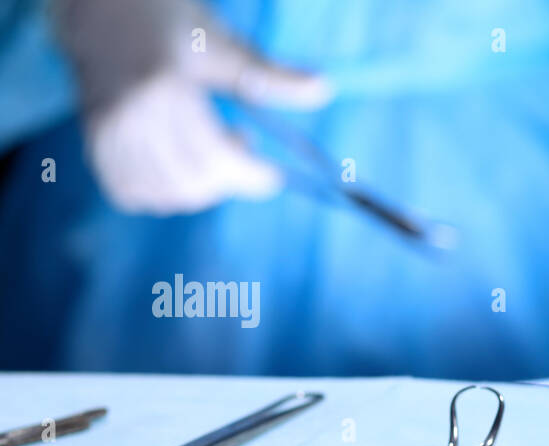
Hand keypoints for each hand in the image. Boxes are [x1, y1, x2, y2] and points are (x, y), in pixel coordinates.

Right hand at [50, 0, 331, 214]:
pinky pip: (130, 193)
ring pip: (164, 194)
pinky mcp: (93, 140)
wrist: (100, 9)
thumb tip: (325, 89)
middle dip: (227, 181)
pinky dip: (161, 192)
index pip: (215, 159)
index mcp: (165, 90)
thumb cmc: (167, 21)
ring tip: (210, 153)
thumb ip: (270, 77)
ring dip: (198, 189)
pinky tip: (178, 167)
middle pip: (192, 183)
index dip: (250, 177)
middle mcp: (130, 115)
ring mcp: (106, 131)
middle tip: (240, 148)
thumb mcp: (221, 45)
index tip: (271, 177)